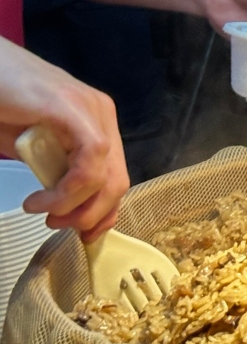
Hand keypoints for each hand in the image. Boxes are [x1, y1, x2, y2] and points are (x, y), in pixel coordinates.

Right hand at [0, 40, 127, 240]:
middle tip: (58, 226)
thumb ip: (53, 169)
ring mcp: (90, 108)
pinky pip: (90, 158)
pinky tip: (42, 200)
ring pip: (106, 174)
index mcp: (96, 121)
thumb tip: (65, 206)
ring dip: (75, 206)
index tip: (85, 235)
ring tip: (42, 211)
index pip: (116, 175)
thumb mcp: (31, 146)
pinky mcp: (72, 108)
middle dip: (91, 215)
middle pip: (118, 179)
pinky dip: (69, 189)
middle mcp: (100, 113)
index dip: (105, 211)